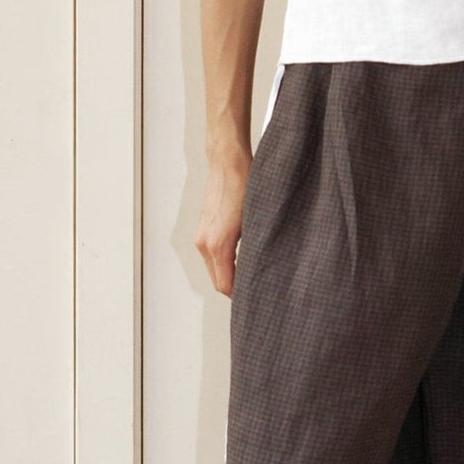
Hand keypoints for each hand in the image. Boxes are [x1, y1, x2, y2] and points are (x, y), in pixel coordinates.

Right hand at [196, 148, 250, 297]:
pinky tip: (243, 259)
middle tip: (259, 292)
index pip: (225, 285)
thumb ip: (254, 251)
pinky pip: (212, 256)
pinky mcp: (203, 229)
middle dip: (235, 289)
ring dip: (230, 275)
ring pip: (215, 269)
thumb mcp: (256, 223)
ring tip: (253, 276)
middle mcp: (204, 244)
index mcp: (218, 245)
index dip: (240, 297)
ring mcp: (201, 236)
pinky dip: (225, 263)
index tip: (257, 300)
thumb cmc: (246, 188)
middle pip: (218, 281)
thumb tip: (262, 271)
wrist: (228, 164)